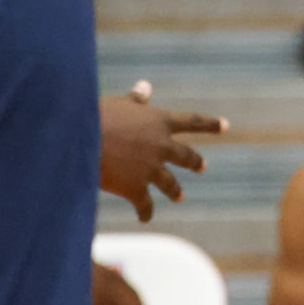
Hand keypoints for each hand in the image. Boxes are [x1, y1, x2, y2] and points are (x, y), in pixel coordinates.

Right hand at [98, 81, 226, 222]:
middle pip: (186, 155)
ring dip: (175, 190)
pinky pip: (145, 204)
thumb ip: (135, 100)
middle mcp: (161, 145)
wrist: (77, 140)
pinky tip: (145, 217)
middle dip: (194, 162)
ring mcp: (151, 169)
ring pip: (170, 184)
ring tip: (179, 196)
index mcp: (159, 121)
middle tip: (202, 166)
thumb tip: (145, 87)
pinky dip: (146, 212)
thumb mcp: (118, 104)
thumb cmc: (94, 115)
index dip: (210, 124)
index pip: (192, 121)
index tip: (226, 126)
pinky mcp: (136, 189)